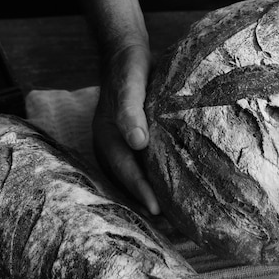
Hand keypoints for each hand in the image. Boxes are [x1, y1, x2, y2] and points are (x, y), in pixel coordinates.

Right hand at [93, 44, 160, 214]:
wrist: (125, 54)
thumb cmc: (128, 70)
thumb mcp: (130, 85)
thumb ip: (131, 112)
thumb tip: (137, 142)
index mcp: (106, 139)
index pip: (126, 172)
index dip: (142, 191)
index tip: (158, 211)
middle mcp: (110, 147)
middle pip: (128, 181)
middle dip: (147, 200)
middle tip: (171, 223)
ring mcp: (120, 145)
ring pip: (133, 177)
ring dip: (149, 193)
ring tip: (172, 213)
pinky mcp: (131, 142)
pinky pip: (140, 166)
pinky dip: (152, 177)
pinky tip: (169, 185)